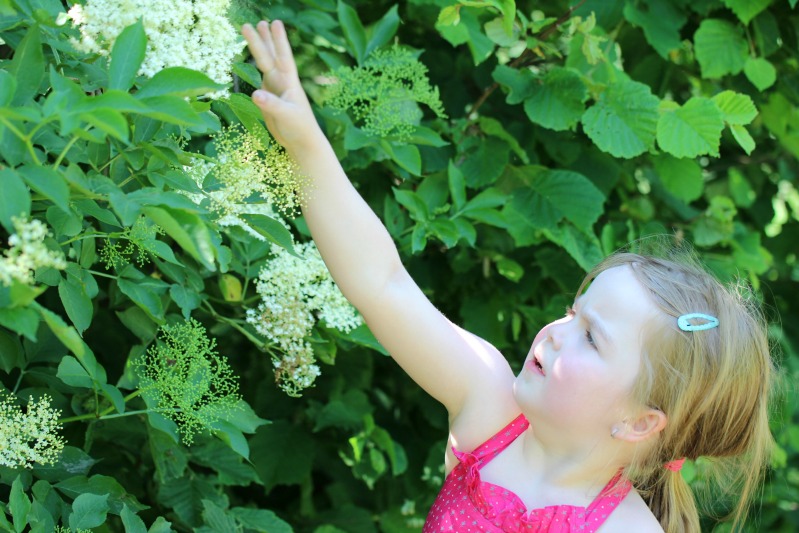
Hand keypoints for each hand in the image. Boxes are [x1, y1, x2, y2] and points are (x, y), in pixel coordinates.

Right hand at [241, 20, 322, 149]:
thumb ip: (272, 105)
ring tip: (255, 28)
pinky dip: (257, 66)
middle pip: (270, 56)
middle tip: (255, 22)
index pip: (283, 57)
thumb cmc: (300, 128)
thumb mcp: (287, 116)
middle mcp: (282, 82)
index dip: (279, 41)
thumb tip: (255, 94)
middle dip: (262, 40)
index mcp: (289, 82)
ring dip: (260, 47)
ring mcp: (275, 88)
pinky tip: (255, 59)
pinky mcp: (269, 97)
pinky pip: (261, 77)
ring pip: (265, 63)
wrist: (301, 142)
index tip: (275, 23)